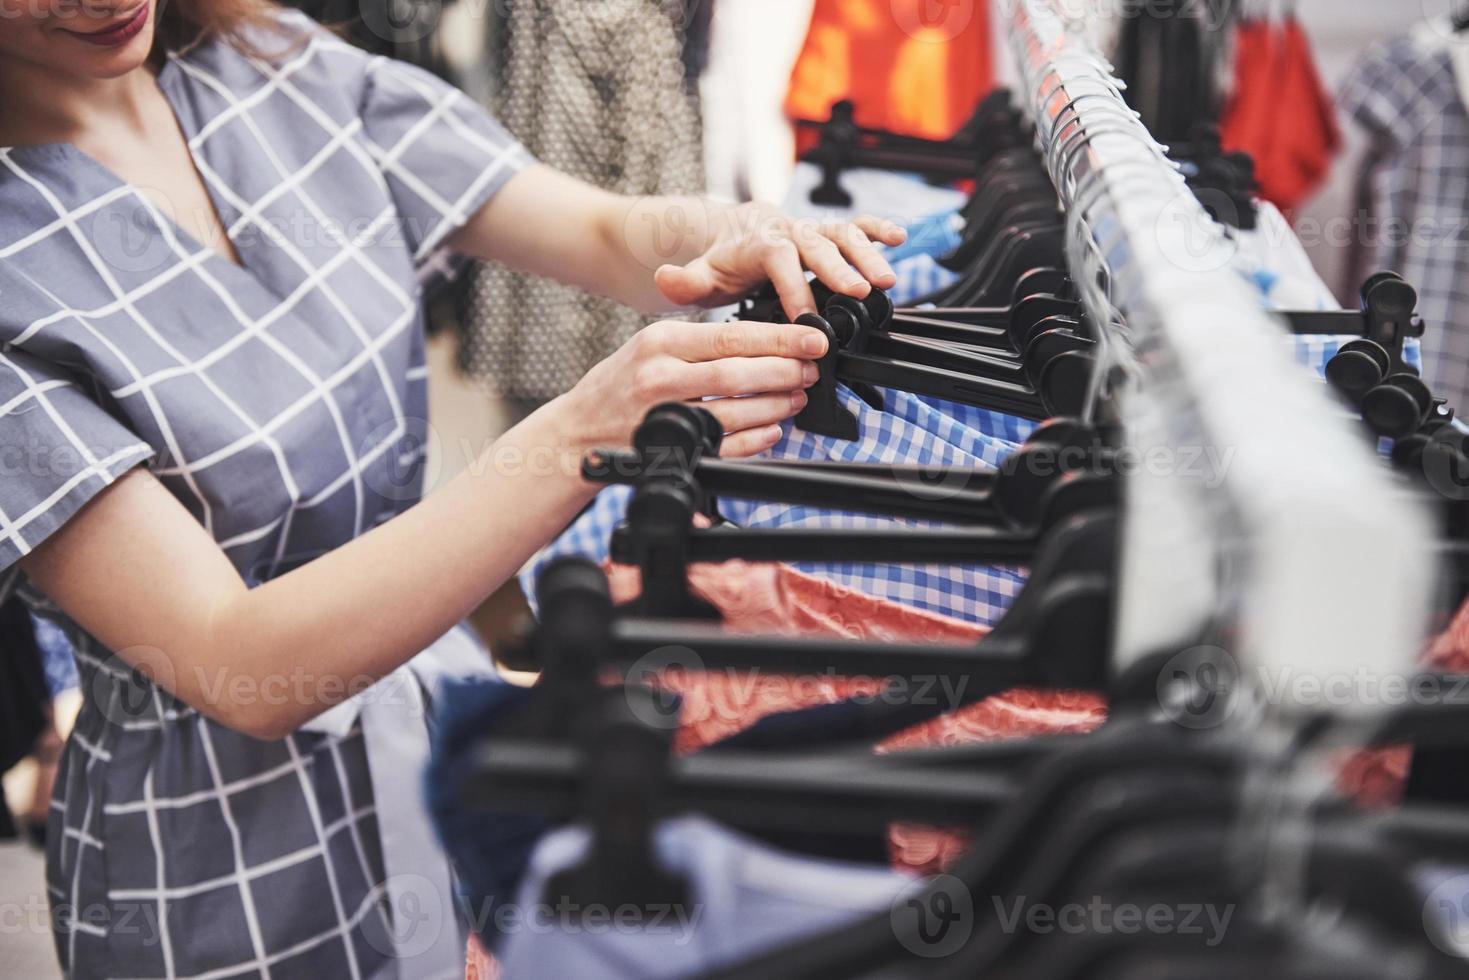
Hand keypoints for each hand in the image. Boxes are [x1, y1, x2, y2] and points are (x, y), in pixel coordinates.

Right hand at [559, 318, 829, 458]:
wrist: (576, 434)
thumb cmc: (620, 386)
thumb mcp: (651, 347)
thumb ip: (700, 342)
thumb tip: (764, 340)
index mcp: (661, 341)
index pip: (733, 336)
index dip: (782, 339)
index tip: (815, 338)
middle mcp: (660, 376)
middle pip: (739, 373)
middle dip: (786, 371)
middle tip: (812, 370)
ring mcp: (663, 416)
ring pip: (735, 411)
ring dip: (776, 406)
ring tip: (798, 397)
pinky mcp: (668, 449)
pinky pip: (723, 446)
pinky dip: (755, 439)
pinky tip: (773, 429)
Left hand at [654, 203, 907, 319]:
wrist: (735, 236)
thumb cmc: (722, 263)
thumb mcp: (699, 276)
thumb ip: (685, 281)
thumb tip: (666, 278)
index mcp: (759, 244)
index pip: (778, 260)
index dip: (793, 286)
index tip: (806, 317)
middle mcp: (790, 232)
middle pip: (817, 245)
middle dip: (840, 268)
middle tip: (860, 292)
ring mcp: (812, 231)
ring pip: (843, 235)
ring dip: (868, 254)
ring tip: (887, 279)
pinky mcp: (829, 234)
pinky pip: (856, 227)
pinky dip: (879, 229)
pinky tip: (900, 239)